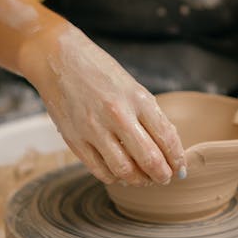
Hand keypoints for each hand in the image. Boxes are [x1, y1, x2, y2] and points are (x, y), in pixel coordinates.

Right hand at [19, 20, 186, 185]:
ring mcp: (94, 128)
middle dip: (162, 175)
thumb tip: (166, 145)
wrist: (57, 57)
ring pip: (125, 171)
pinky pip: (100, 170)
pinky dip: (114, 177)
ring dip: (139, 180)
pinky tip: (119, 173)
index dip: (177, 158)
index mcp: (136, 97)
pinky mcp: (74, 140)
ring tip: (144, 178)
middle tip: (165, 178)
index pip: (166, 137)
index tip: (180, 167)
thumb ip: (146, 112)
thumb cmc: (97, 69)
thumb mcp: (130, 84)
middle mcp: (118, 114)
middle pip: (149, 159)